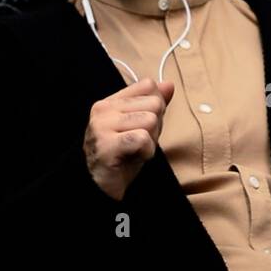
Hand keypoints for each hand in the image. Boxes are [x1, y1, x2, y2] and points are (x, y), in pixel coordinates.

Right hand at [82, 77, 174, 200]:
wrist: (102, 186)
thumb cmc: (123, 156)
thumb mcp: (141, 125)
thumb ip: (154, 104)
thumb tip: (169, 84)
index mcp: (110, 101)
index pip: (148, 85)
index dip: (155, 107)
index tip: (141, 126)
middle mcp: (103, 109)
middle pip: (154, 103)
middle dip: (155, 127)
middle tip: (138, 143)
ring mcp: (102, 126)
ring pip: (151, 120)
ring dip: (151, 140)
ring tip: (134, 150)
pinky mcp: (107, 143)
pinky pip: (144, 139)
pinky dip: (146, 152)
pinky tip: (133, 157)